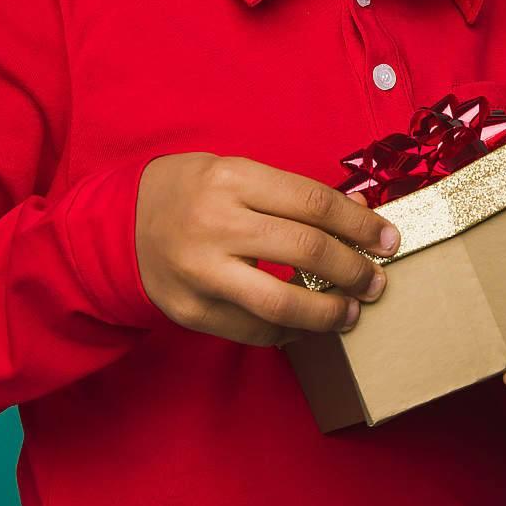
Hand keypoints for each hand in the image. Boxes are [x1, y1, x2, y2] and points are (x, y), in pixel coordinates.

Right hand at [136, 152, 394, 345]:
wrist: (118, 227)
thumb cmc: (189, 193)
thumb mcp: (234, 172)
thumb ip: (291, 193)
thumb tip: (357, 211)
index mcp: (231, 179)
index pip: (314, 203)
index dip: (360, 225)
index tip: (387, 239)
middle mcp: (216, 225)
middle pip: (306, 251)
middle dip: (354, 270)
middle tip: (376, 281)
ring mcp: (201, 273)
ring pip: (282, 303)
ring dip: (329, 313)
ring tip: (351, 312)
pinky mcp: (192, 311)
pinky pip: (254, 331)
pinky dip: (289, 333)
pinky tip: (306, 326)